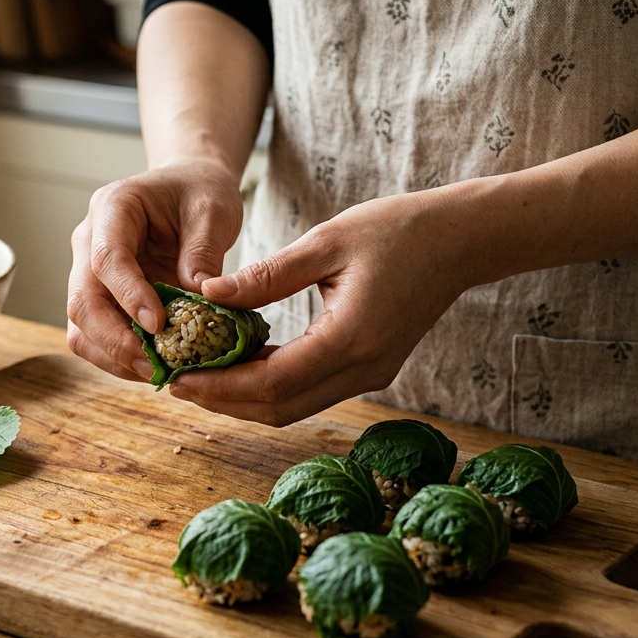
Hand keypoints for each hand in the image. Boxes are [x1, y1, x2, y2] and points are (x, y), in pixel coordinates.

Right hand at [67, 160, 244, 381]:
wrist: (188, 191)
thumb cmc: (198, 193)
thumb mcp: (213, 210)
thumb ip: (205, 250)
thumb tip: (199, 297)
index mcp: (112, 208)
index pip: (107, 257)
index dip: (128, 295)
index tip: (157, 325)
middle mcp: (89, 241)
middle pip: (82, 298)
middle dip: (113, 338)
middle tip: (153, 365)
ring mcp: (89, 272)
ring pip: (80, 325)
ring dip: (112, 355)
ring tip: (155, 372)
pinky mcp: (101, 299)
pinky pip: (96, 336)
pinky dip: (119, 357)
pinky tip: (153, 366)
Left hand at [169, 189, 479, 425]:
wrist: (462, 239)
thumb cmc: (398, 229)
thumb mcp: (326, 241)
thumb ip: (267, 275)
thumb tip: (208, 295)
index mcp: (351, 338)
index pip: (273, 383)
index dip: (220, 387)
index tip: (177, 378)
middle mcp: (363, 368)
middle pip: (280, 408)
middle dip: (224, 402)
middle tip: (175, 384)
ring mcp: (370, 374)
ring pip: (295, 406)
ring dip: (245, 399)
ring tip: (199, 378)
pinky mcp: (371, 368)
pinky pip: (311, 390)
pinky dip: (271, 386)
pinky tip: (240, 366)